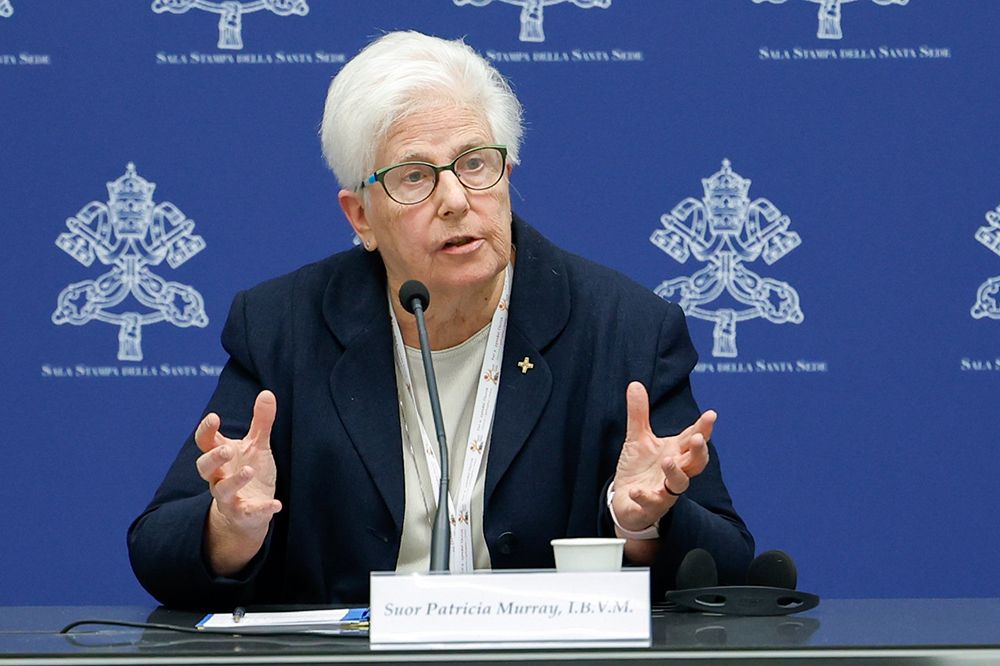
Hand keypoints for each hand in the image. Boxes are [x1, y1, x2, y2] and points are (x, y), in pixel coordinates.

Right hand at [195, 390, 281, 574]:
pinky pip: (247, 513)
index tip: (214, 418)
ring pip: (221, 491)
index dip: (206, 430)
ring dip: (235, 481)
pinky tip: (277, 504)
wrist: (250, 510)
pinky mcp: (242, 514)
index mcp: (221, 456)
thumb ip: (261, 422)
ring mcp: (228, 497)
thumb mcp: (257, 445)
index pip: (205, 442)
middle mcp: (218, 476)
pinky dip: (261, 509)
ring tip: (249, 470)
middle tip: (227, 449)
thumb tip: (267, 393)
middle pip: (204, 467)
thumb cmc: (250, 470)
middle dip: (214, 457)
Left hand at [611, 382, 713, 532]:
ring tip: (668, 461)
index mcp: (675, 453)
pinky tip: (635, 490)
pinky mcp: (649, 506)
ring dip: (675, 473)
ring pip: (679, 484)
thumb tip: (635, 384)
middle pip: (695, 463)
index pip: (693, 438)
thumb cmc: (639, 469)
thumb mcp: (637, 439)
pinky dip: (644, 497)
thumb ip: (639, 414)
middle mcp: (675, 472)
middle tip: (697, 438)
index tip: (711, 415)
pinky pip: (650, 503)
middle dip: (699, 451)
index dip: (703, 428)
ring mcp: (664, 490)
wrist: (626, 501)